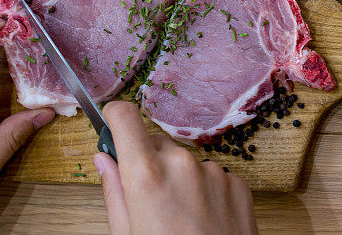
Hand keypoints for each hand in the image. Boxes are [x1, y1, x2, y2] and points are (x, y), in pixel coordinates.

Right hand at [94, 101, 257, 234]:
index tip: (112, 124)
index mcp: (146, 175)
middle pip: (156, 144)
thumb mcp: (126, 234)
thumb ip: (114, 191)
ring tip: (180, 218)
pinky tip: (204, 220)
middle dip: (148, 162)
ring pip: (186, 162)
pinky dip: (205, 191)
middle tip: (148, 198)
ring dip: (179, 179)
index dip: (115, 118)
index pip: (125, 117)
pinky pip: (213, 176)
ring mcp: (214, 172)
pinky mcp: (237, 183)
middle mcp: (182, 164)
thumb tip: (103, 159)